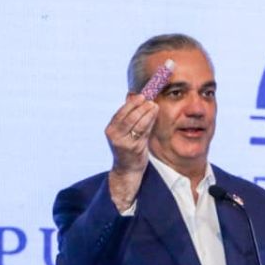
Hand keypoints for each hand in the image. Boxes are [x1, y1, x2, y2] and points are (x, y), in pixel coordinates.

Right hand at [104, 93, 157, 210]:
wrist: (127, 169)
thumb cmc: (126, 147)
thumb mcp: (123, 132)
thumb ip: (127, 115)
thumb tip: (131, 95)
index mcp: (110, 130)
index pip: (121, 113)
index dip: (131, 104)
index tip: (141, 96)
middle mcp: (115, 136)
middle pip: (129, 118)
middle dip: (141, 107)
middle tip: (150, 100)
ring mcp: (125, 143)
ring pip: (138, 124)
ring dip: (147, 113)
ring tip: (154, 106)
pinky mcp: (135, 149)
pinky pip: (144, 132)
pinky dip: (150, 122)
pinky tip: (154, 116)